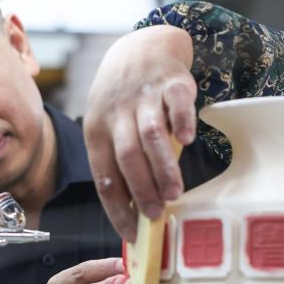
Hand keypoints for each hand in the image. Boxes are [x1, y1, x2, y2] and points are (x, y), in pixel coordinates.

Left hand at [83, 24, 196, 241]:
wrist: (139, 50)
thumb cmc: (122, 102)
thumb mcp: (108, 128)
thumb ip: (118, 164)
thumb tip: (134, 211)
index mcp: (97, 132)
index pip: (104, 177)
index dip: (117, 208)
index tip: (132, 233)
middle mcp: (117, 115)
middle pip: (127, 157)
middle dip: (141, 189)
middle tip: (156, 214)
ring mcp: (143, 98)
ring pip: (150, 135)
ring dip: (162, 166)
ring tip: (175, 193)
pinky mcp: (171, 84)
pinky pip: (176, 104)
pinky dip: (182, 122)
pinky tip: (187, 141)